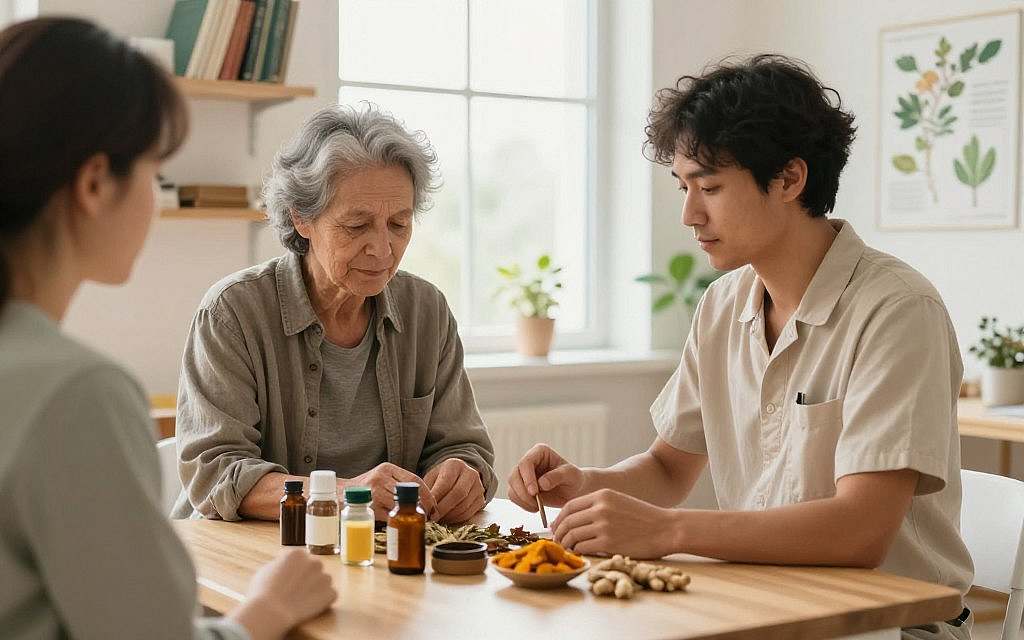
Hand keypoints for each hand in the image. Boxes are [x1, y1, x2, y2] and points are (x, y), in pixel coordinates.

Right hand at [229, 548, 335, 639]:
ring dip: (316, 587)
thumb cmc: (263, 592)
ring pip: (323, 580)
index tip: (288, 578)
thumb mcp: (266, 570)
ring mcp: (325, 577)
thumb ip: (280, 564)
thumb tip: (284, 565)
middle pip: (313, 567)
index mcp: (298, 553)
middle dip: (306, 576)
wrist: (271, 612)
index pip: (299, 558)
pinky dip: (322, 600)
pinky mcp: (331, 593)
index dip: (293, 569)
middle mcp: (314, 562)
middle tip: (295, 589)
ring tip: (301, 599)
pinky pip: (329, 595)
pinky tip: (309, 605)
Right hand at [343, 462, 436, 520]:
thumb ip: (397, 481)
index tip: (433, 503)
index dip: (427, 493)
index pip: (414, 479)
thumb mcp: (381, 476)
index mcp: (386, 468)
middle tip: (429, 514)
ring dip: (412, 514)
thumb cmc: (365, 487)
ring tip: (417, 520)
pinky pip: (390, 516)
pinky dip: (399, 520)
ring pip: (402, 505)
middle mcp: (380, 478)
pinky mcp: (370, 508)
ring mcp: (375, 493)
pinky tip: (403, 523)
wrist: (340, 494)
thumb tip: (424, 495)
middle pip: (410, 493)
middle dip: (423, 505)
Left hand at [424, 458, 484, 522]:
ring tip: (438, 518)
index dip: (436, 497)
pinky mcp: (481, 499)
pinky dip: (456, 519)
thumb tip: (421, 507)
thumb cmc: (441, 478)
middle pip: (458, 494)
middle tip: (432, 517)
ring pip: (464, 505)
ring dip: (449, 515)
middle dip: (443, 508)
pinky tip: (448, 518)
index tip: (427, 508)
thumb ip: (426, 490)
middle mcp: (470, 473)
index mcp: (455, 464)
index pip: (446, 482)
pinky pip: (469, 513)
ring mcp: (478, 486)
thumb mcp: (432, 478)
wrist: (459, 477)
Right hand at [507, 443, 585, 510]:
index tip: (534, 492)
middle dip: (522, 492)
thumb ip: (557, 476)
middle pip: (514, 475)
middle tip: (535, 504)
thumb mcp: (571, 475)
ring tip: (537, 507)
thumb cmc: (574, 479)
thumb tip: (541, 484)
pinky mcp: (521, 487)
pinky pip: (514, 496)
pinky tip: (535, 508)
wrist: (574, 491)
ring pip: (512, 487)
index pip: (525, 463)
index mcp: (540, 452)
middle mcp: (528, 461)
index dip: (527, 478)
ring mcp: (523, 475)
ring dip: (522, 500)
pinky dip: (522, 504)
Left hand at [552, 489, 678, 558]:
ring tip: (567, 549)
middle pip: (568, 521)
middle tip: (557, 541)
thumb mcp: (619, 501)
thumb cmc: (643, 517)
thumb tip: (574, 519)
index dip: (560, 519)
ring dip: (567, 544)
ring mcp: (603, 525)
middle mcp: (600, 508)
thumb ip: (598, 506)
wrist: (666, 528)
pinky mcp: (608, 543)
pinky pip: (583, 547)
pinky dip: (577, 551)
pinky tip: (579, 553)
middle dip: (559, 533)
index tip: (557, 527)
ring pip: (573, 535)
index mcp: (602, 495)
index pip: (570, 506)